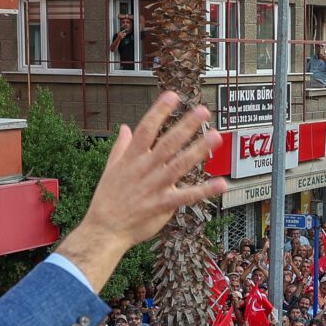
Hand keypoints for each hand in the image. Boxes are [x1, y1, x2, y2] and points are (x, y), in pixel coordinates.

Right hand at [61, 92, 225, 286]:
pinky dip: (205, 191)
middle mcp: (144, 169)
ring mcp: (154, 186)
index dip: (159, 111)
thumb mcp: (110, 169)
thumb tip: (125, 127)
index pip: (146, 129)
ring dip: (199, 150)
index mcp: (131, 158)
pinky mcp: (162, 205)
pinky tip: (221, 184)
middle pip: (168, 143)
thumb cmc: (107, 199)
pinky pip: (187, 196)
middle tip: (203, 111)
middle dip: (186, 126)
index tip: (172, 96)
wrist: (104, 230)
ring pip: (180, 164)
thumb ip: (121, 147)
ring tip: (216, 137)